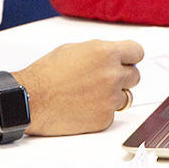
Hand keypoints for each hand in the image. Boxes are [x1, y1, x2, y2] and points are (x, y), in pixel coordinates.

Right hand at [12, 39, 142, 135]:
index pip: (137, 52)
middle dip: (122, 76)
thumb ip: (100, 51)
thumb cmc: (47, 73)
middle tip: (104, 79)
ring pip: (125, 97)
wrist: (31, 99)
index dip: (130, 57)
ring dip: (112, 94)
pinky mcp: (104, 118)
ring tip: (90, 93)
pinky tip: (83, 106)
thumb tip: (114, 56)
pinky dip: (101, 110)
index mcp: (106, 53)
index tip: (127, 60)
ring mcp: (109, 98)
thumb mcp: (75, 49)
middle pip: (135, 76)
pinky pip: (112, 113)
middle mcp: (112, 75)